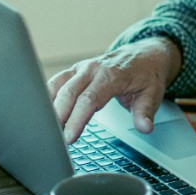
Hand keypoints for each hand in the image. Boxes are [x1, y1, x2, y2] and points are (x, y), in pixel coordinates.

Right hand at [47, 37, 181, 143]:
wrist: (146, 54)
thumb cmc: (147, 74)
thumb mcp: (153, 93)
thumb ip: (145, 111)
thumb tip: (144, 127)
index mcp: (111, 75)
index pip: (89, 99)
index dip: (77, 119)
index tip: (69, 138)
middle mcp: (93, 69)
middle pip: (68, 93)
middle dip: (58, 116)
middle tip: (53, 140)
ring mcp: (82, 68)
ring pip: (58, 85)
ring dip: (48, 106)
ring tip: (44, 129)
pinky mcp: (76, 71)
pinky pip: (57, 82)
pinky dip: (47, 96)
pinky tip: (42, 113)